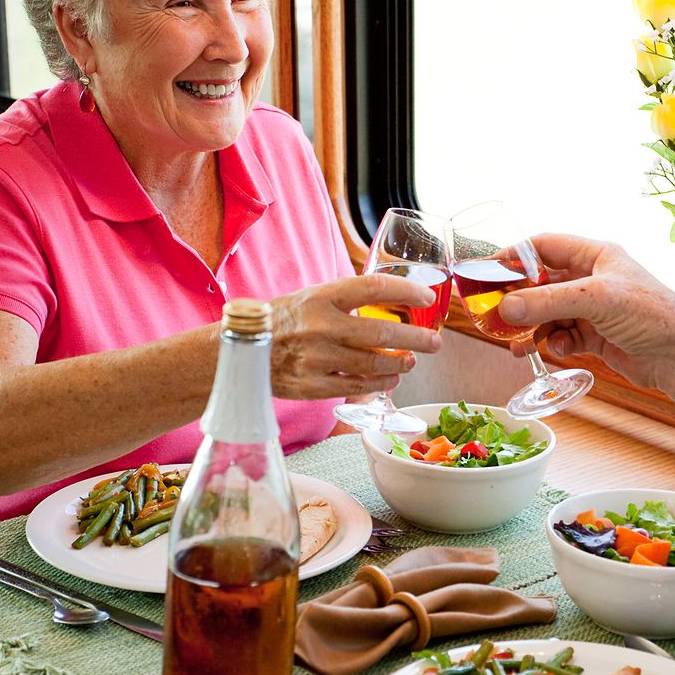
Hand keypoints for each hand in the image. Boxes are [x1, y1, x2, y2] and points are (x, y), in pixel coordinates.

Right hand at [268, 274, 442, 398]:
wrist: (238, 351)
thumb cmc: (282, 320)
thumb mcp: (311, 297)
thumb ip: (346, 299)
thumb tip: (392, 298)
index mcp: (322, 297)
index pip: (374, 288)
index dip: (406, 292)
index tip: (427, 297)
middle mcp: (321, 326)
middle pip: (381, 332)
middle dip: (415, 339)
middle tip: (435, 343)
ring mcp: (317, 358)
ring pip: (373, 364)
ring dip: (399, 364)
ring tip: (411, 361)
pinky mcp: (312, 386)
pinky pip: (356, 387)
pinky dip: (378, 385)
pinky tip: (389, 380)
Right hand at [495, 235, 674, 391]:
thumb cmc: (653, 315)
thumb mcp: (597, 300)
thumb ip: (549, 302)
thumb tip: (506, 306)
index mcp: (596, 255)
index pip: (545, 246)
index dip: (516, 257)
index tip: (488, 272)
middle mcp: (593, 279)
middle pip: (542, 283)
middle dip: (519, 299)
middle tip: (495, 314)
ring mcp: (594, 309)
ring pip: (549, 313)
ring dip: (532, 327)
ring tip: (518, 343)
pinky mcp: (596, 336)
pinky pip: (563, 336)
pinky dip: (554, 343)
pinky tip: (557, 350)